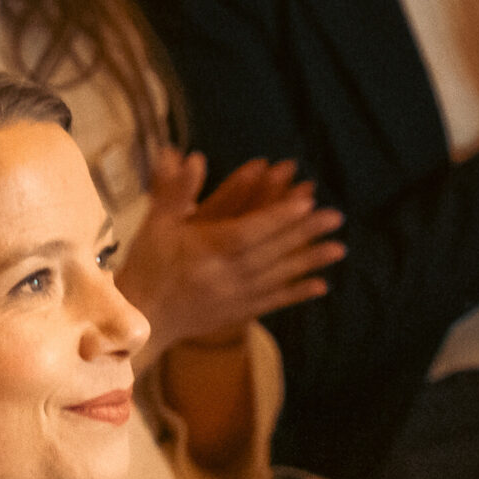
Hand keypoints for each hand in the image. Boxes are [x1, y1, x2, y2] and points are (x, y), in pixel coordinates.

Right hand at [116, 149, 343, 355]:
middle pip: (270, 252)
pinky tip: (321, 285)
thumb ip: (173, 191)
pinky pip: (271, 303)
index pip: (248, 231)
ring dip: (309, 261)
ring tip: (339, 249)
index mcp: (203, 251)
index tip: (306, 202)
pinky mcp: (236, 314)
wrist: (140, 320)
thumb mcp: (154, 224)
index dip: (278, 217)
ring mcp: (232, 298)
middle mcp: (222, 276)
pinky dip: (297, 293)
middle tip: (335, 217)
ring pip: (277, 277)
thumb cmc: (145, 267)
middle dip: (304, 233)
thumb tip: (190, 157)